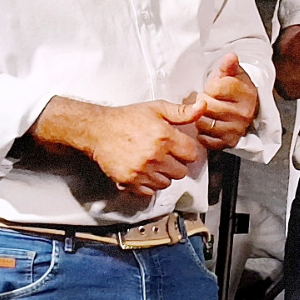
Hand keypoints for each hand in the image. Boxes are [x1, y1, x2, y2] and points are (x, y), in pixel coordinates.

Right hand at [83, 101, 203, 196]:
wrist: (98, 130)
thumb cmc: (126, 119)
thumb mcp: (156, 109)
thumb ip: (181, 112)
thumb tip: (201, 107)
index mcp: (164, 137)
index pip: (192, 154)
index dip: (187, 150)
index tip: (180, 148)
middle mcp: (154, 156)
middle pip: (181, 172)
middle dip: (176, 163)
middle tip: (166, 155)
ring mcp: (142, 170)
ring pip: (166, 183)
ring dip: (163, 175)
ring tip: (154, 163)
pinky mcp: (130, 181)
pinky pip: (149, 192)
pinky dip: (148, 185)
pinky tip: (144, 172)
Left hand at [188, 54, 259, 151]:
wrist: (242, 107)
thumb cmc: (233, 89)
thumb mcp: (231, 73)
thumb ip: (228, 65)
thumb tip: (231, 56)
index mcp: (247, 93)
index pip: (215, 88)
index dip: (210, 86)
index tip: (214, 87)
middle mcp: (245, 113)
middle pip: (208, 106)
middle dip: (203, 101)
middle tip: (208, 99)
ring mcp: (237, 129)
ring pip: (204, 123)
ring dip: (200, 117)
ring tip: (207, 111)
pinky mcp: (229, 143)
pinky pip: (206, 139)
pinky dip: (203, 133)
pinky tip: (208, 123)